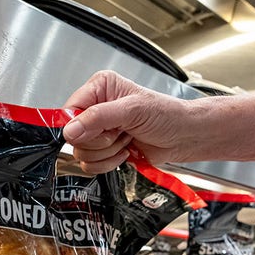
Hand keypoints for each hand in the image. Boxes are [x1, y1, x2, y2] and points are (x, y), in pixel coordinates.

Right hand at [63, 71, 194, 173]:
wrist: (184, 136)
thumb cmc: (167, 115)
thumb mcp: (132, 110)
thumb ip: (98, 118)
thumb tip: (71, 129)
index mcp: (99, 89)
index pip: (70, 110)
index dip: (79, 126)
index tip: (99, 130)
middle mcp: (96, 109)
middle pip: (74, 136)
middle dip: (101, 140)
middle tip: (121, 132)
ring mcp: (99, 132)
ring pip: (81, 153)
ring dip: (107, 152)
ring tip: (126, 139)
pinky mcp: (104, 151)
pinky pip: (90, 165)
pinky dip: (108, 163)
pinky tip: (125, 151)